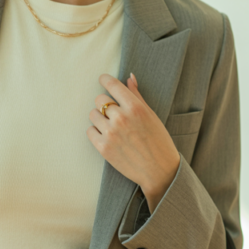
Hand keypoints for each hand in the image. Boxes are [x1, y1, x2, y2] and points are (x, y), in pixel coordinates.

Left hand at [88, 72, 180, 212]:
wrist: (159, 170)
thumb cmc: (158, 141)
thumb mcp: (151, 115)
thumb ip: (137, 95)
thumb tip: (129, 77)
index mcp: (135, 107)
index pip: (111, 84)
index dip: (105, 79)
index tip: (103, 79)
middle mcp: (121, 118)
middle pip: (99, 99)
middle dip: (105, 104)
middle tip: (113, 113)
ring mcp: (111, 133)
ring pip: (92, 114)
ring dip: (99, 118)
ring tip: (111, 126)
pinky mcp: (103, 148)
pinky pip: (90, 131)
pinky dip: (96, 132)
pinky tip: (107, 136)